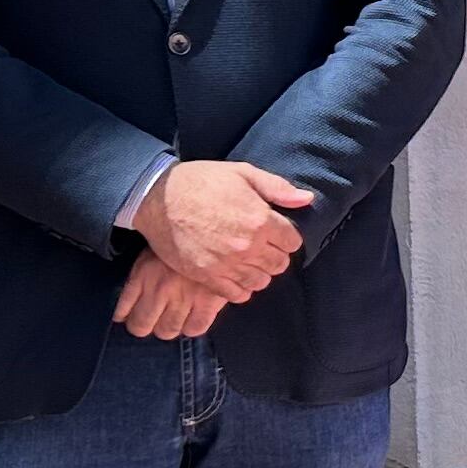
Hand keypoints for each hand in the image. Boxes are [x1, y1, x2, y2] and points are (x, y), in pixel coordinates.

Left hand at [114, 248, 228, 340]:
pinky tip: (192, 318)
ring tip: (173, 319)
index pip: (123, 310)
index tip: (129, 317)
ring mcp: (183, 298)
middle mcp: (159, 290)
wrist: (216, 228)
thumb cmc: (184, 238)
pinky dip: (192, 327)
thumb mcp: (155, 249)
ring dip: (168, 327)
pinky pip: (195, 328)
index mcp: (143, 274)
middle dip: (144, 325)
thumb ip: (142, 274)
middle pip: (141, 326)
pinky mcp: (207, 302)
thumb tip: (130, 300)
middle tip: (151, 320)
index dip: (126, 317)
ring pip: (167, 330)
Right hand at [135, 158, 314, 303]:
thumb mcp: (243, 172)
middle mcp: (248, 246)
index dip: (286, 236)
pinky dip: (241, 288)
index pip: (293, 242)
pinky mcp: (207, 277)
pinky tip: (235, 274)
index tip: (276, 232)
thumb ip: (277, 188)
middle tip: (262, 246)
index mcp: (261, 220)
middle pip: (279, 264)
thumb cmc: (202, 181)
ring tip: (248, 260)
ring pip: (261, 281)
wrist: (159, 197)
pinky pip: (237, 294)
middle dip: (275, 255)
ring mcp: (227, 264)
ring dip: (259, 272)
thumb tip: (306, 199)